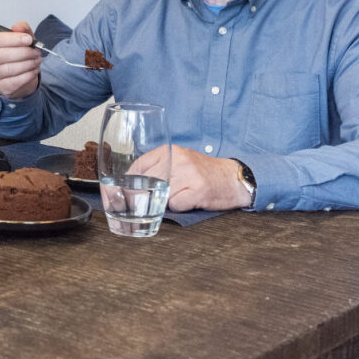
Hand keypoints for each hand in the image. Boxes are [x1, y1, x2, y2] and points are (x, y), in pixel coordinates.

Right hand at [0, 20, 40, 99]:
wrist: (19, 77)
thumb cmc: (19, 56)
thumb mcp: (23, 40)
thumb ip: (22, 30)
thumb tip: (18, 27)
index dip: (14, 39)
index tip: (29, 40)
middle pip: (2, 55)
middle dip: (24, 53)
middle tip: (36, 52)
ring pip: (9, 69)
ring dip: (27, 64)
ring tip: (37, 61)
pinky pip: (13, 81)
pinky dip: (27, 76)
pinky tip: (33, 71)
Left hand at [135, 146, 249, 211]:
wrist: (233, 178)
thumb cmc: (203, 172)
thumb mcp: (179, 161)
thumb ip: (157, 167)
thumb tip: (131, 183)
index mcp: (170, 151)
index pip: (139, 165)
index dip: (130, 181)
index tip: (125, 191)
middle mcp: (178, 160)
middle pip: (147, 181)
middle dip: (143, 195)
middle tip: (146, 202)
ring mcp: (189, 174)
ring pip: (160, 194)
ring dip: (165, 201)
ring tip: (179, 196)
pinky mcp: (198, 190)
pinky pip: (175, 205)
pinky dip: (179, 207)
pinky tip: (189, 201)